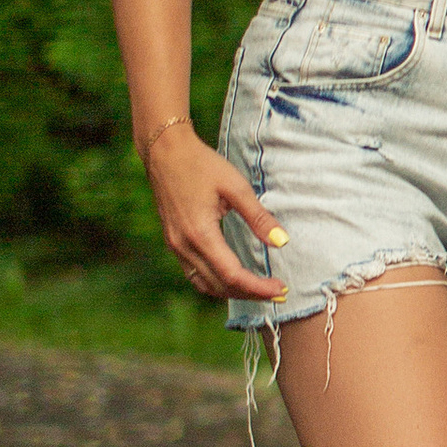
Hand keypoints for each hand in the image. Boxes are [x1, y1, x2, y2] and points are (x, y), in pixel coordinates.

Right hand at [146, 123, 285, 301]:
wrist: (165, 152)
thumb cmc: (202, 165)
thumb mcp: (236, 187)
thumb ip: (258, 217)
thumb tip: (282, 242)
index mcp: (200, 233)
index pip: (232, 274)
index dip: (258, 287)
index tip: (281, 288)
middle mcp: (183, 245)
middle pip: (219, 285)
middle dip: (249, 294)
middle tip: (277, 292)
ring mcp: (175, 246)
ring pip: (204, 284)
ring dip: (232, 292)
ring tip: (259, 289)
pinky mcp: (173, 242)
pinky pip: (193, 274)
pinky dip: (215, 283)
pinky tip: (233, 278)